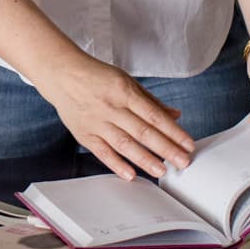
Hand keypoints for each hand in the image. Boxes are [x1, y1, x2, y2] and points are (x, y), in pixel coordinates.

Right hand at [37, 52, 195, 180]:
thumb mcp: (126, 81)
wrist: (61, 74)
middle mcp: (111, 107)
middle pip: (142, 132)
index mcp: (124, 91)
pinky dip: (116, 164)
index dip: (173, 131)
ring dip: (145, 159)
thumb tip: (174, 116)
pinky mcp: (84, 134)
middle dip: (166, 149)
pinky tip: (131, 174)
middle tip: (183, 162)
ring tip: (162, 171)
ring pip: (124, 144)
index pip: (154, 116)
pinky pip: (102, 152)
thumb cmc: (96, 76)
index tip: (188, 144)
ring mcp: (96, 122)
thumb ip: (151, 101)